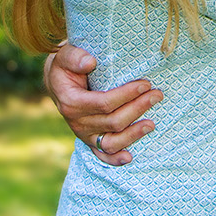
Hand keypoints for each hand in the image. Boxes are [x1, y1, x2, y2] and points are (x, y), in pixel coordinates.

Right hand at [43, 45, 162, 164]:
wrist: (58, 81)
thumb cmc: (66, 66)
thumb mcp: (65, 55)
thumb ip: (75, 57)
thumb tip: (90, 62)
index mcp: (72, 102)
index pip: (103, 103)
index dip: (126, 95)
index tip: (145, 84)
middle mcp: (77, 122)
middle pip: (112, 122)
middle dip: (137, 108)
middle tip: (157, 95)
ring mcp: (83, 135)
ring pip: (110, 142)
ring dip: (133, 134)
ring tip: (152, 124)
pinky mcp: (89, 141)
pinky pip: (101, 154)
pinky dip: (114, 159)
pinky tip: (129, 158)